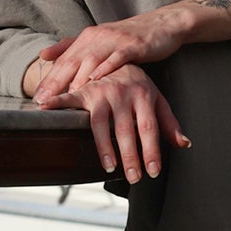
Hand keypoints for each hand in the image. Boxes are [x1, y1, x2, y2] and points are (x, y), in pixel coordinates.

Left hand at [33, 7, 193, 101]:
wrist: (162, 25)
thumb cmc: (129, 38)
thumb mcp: (98, 41)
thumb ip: (71, 47)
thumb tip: (43, 55)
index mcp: (88, 36)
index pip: (64, 60)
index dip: (50, 78)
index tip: (37, 97)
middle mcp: (98, 36)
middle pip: (73, 61)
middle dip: (57, 81)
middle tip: (45, 100)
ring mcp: (115, 40)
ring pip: (92, 60)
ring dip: (79, 79)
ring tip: (68, 96)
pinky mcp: (133, 45)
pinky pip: (117, 57)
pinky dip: (106, 68)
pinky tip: (97, 80)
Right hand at [39, 67, 189, 182]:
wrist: (121, 52)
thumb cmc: (139, 84)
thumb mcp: (158, 99)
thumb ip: (169, 123)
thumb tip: (184, 144)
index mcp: (143, 96)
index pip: (148, 128)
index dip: (150, 150)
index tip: (152, 171)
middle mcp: (122, 94)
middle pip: (126, 130)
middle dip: (130, 156)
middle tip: (133, 177)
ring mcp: (102, 92)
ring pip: (100, 123)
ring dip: (103, 147)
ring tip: (109, 166)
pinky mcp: (85, 90)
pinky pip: (70, 99)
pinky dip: (57, 104)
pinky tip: (46, 111)